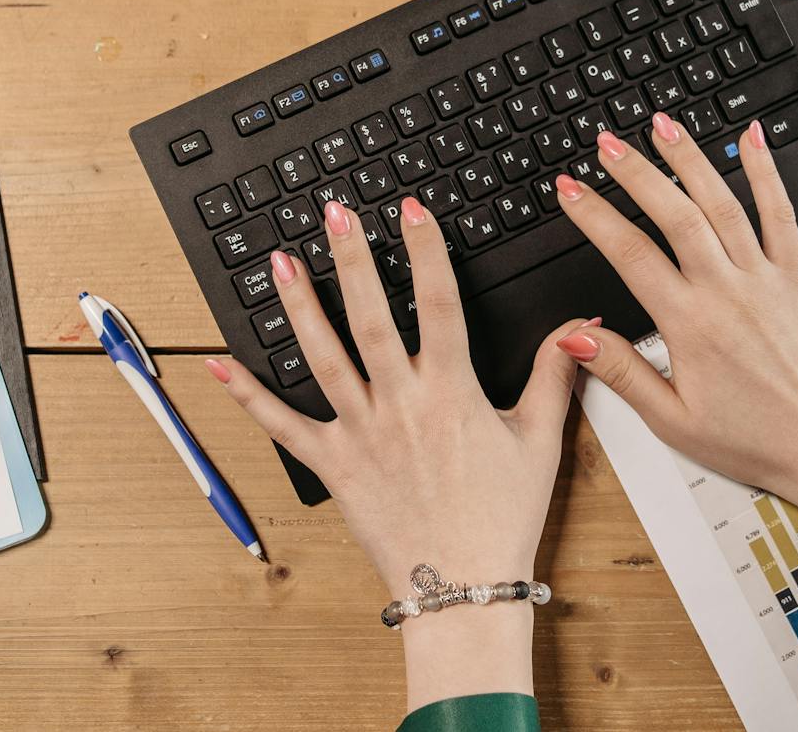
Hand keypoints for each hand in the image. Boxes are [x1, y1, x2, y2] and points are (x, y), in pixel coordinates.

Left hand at [208, 195, 586, 709]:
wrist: (462, 587)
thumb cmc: (501, 518)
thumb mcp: (540, 440)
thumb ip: (554, 374)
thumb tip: (579, 326)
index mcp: (451, 391)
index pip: (440, 303)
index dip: (425, 251)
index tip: (411, 210)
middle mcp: (400, 403)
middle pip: (371, 317)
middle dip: (351, 260)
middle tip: (334, 214)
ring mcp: (361, 432)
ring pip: (323, 356)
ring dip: (299, 305)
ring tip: (279, 260)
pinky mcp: (332, 465)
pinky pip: (282, 425)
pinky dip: (247, 395)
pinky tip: (218, 363)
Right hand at [552, 115, 797, 571]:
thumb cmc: (755, 440)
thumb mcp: (673, 420)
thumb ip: (622, 372)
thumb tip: (576, 339)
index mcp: (690, 326)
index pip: (630, 255)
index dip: (594, 216)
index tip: (570, 189)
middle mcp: (728, 292)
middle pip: (674, 214)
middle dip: (636, 172)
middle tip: (607, 142)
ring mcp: (766, 280)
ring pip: (723, 204)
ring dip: (690, 160)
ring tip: (662, 126)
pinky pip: (782, 215)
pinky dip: (766, 173)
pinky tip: (751, 138)